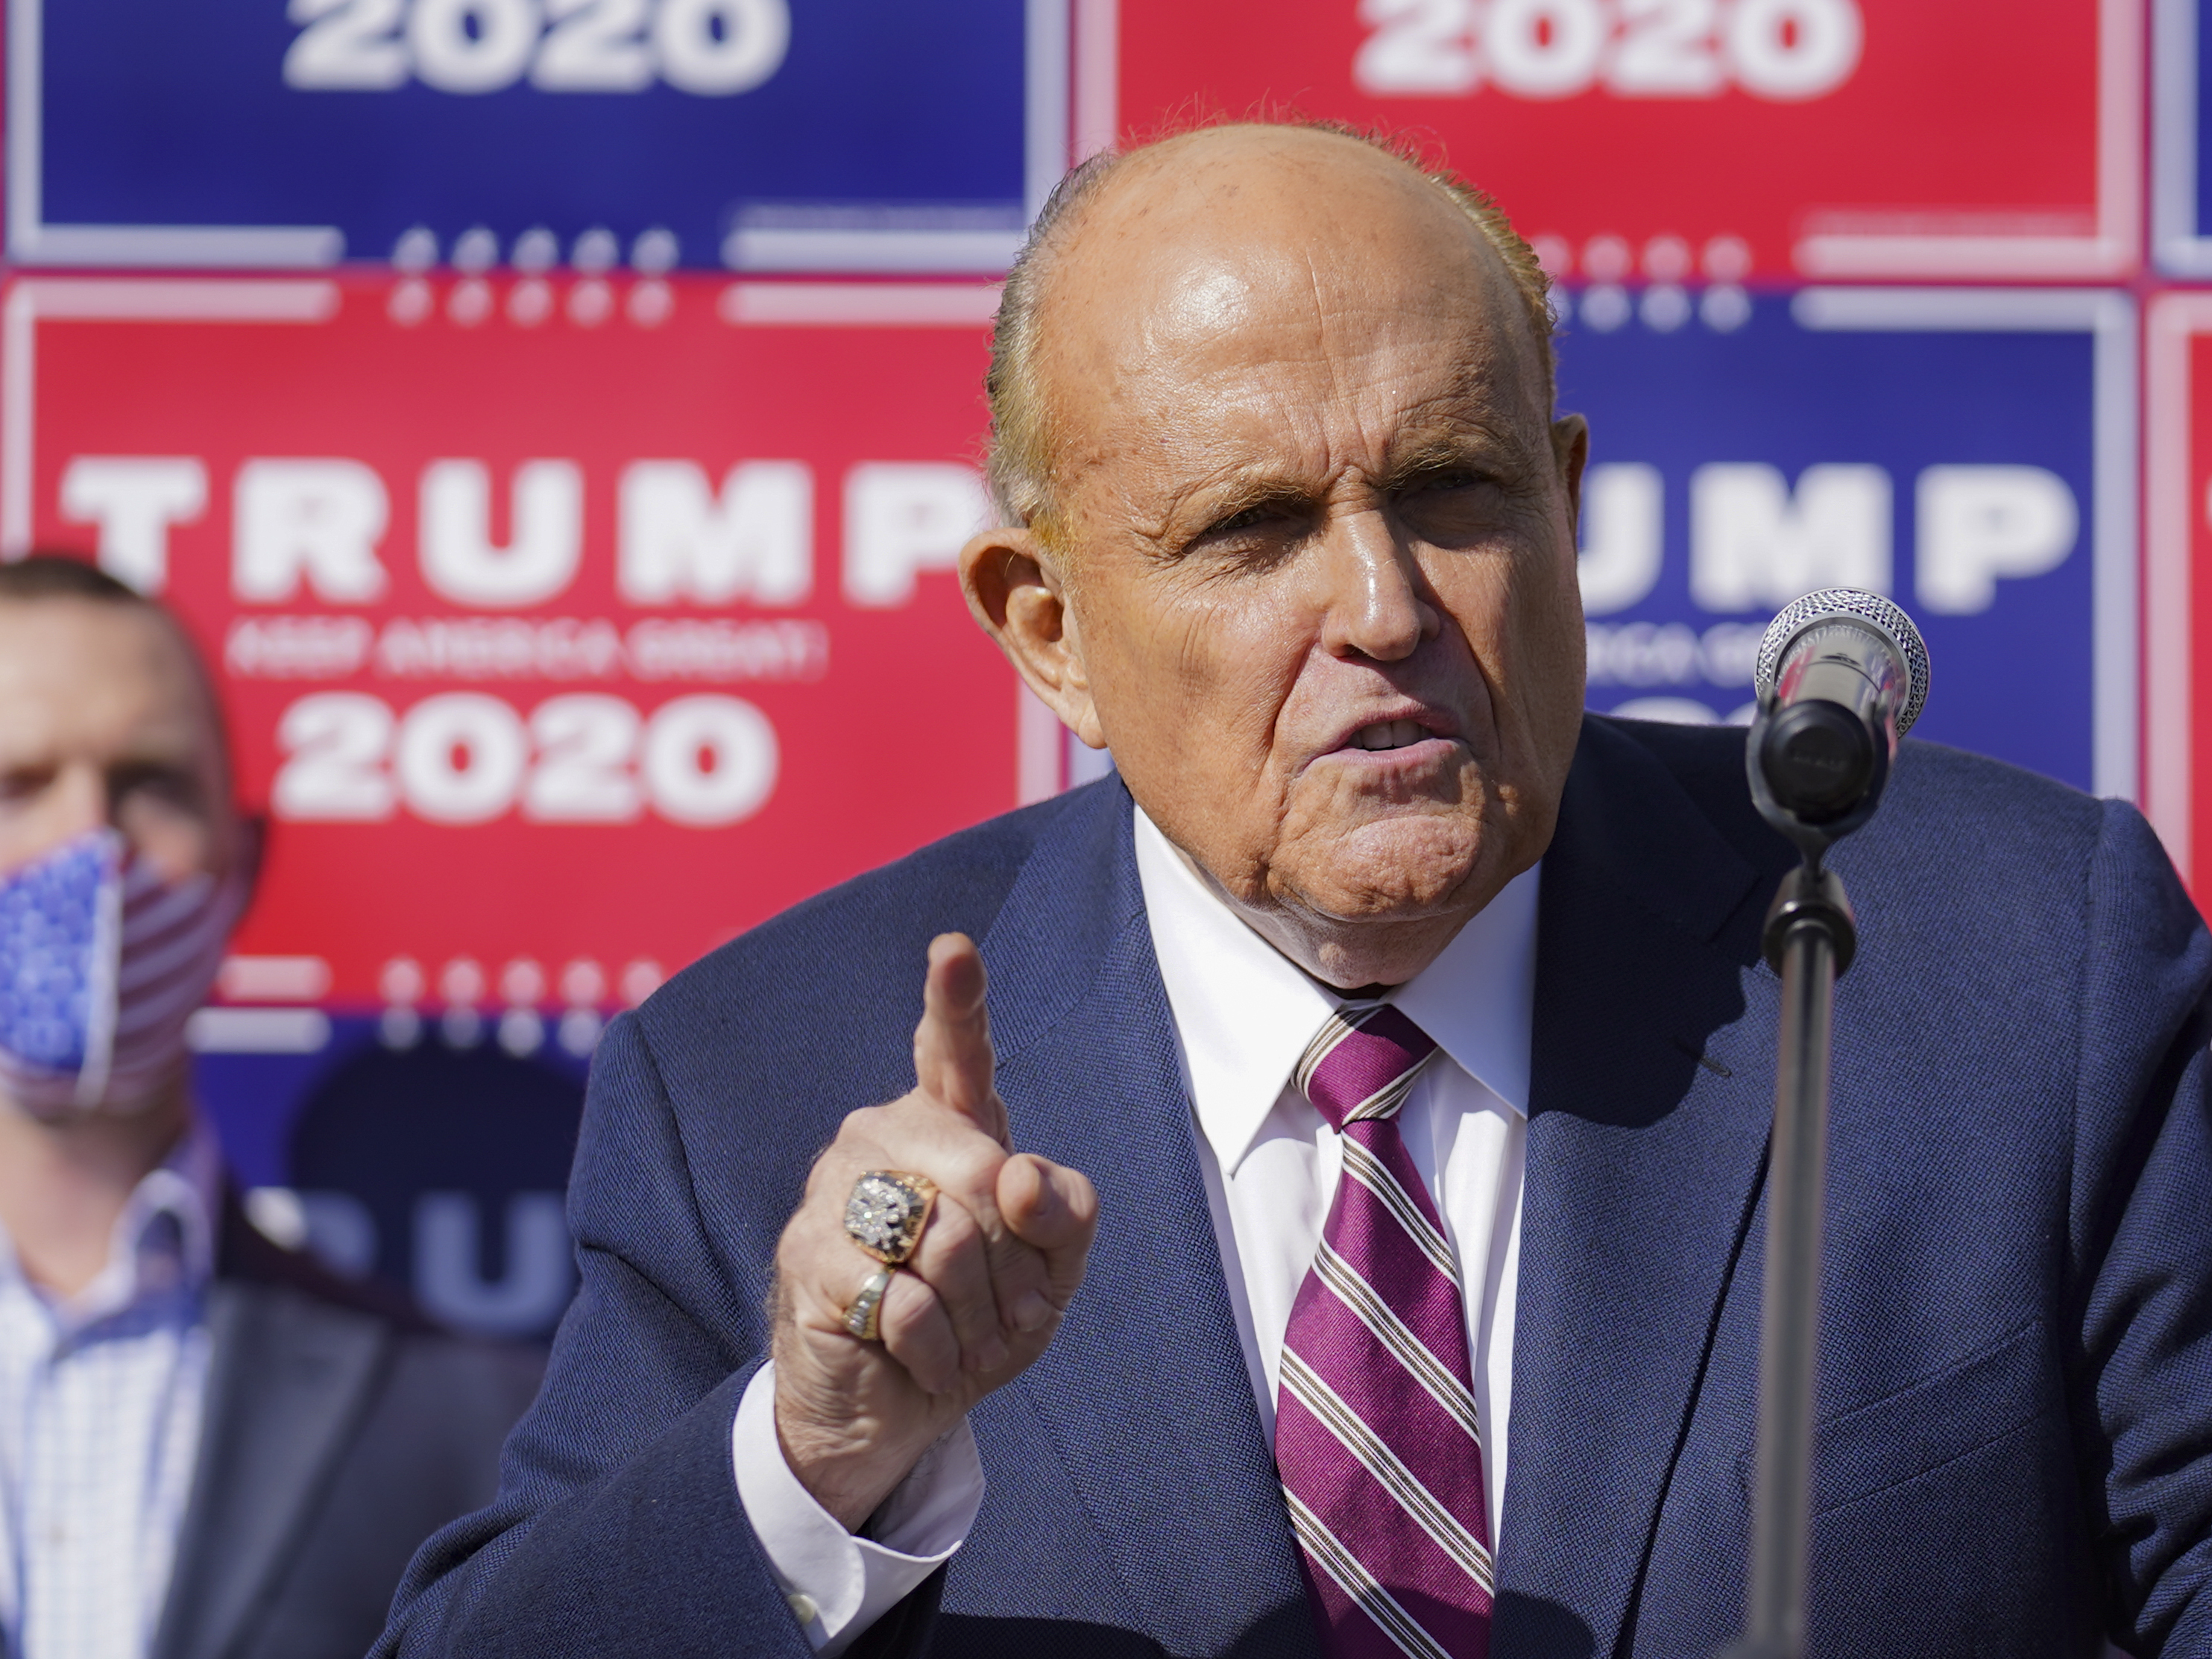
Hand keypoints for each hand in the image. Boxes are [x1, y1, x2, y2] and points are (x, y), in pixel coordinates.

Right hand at [769, 933, 1098, 1529]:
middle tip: (1003, 1308)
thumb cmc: (980, 1317)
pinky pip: (908, 1301)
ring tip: (962, 1335)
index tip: (953, 951)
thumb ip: (1065, 1212)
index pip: (954, 1049)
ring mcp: (834, 1193)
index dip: (955, 999)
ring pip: (949, 1240)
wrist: (898, 1407)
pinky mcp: (806, 1260)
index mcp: (949, 1122)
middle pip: (986, 1177)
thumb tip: (1016, 1172)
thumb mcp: (1052, 1271)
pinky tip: (923, 1359)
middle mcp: (881, 1136)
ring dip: (979, 1315)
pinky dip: (939, 1350)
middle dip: (1016, 1263)